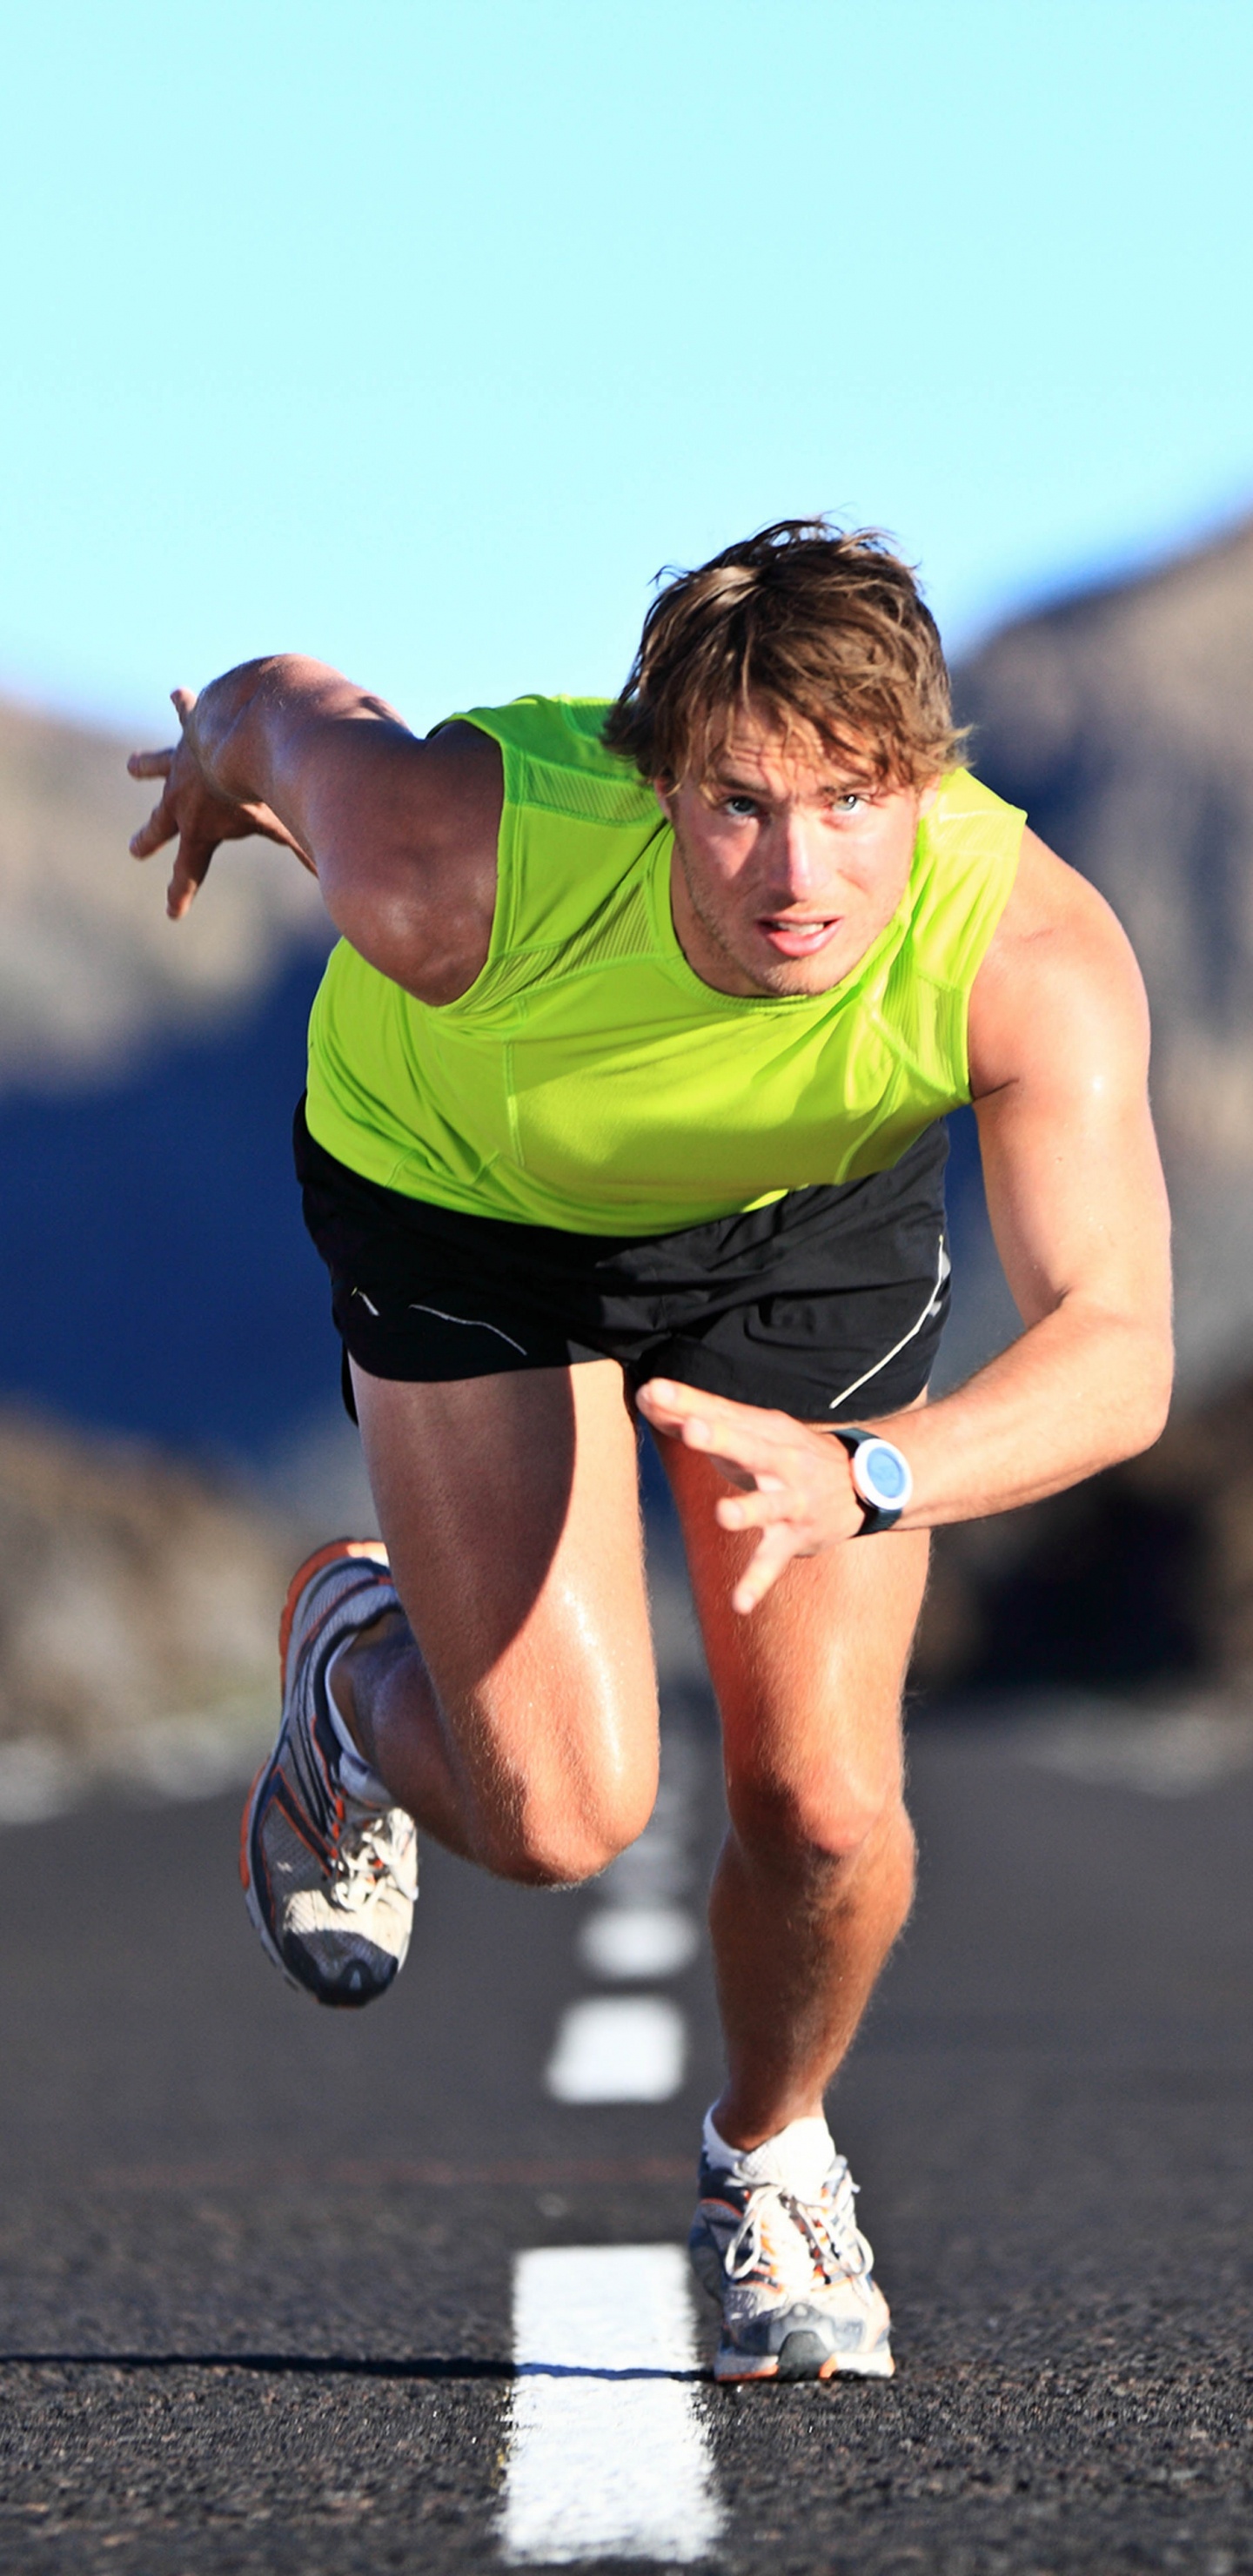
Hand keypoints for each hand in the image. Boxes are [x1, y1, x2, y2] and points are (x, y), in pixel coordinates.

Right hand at [128, 688, 315, 919]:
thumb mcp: (287, 826)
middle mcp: (182, 799)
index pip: (188, 872)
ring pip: (158, 767)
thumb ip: (307, 855)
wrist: (251, 731)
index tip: (173, 914)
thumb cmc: (270, 784)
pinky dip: (184, 704)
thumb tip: (339, 888)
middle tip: (136, 849)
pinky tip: (179, 694)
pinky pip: (188, 714)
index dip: (180, 894)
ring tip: (132, 766)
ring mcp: (183, 763)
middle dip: (148, 839)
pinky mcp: (195, 728)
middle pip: (160, 826)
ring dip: (146, 766)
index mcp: (200, 829)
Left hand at [635, 1377, 867, 1613]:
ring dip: (747, 1510)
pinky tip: (739, 1603)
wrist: (862, 1482)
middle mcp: (780, 1460)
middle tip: (692, 1429)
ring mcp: (791, 1500)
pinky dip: (757, 1582)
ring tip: (724, 1515)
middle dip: (721, 1439)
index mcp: (763, 1430)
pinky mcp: (795, 1537)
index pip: (722, 1412)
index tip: (651, 1391)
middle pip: (748, 1447)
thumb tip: (645, 1396)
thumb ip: (697, 1415)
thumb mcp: (750, 1430)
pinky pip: (772, 1561)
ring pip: (767, 1506)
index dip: (687, 1402)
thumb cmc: (784, 1453)